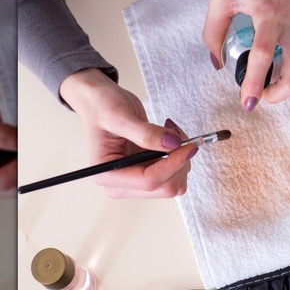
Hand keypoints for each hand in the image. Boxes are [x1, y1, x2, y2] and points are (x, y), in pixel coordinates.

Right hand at [0, 69, 16, 197]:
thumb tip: (19, 146)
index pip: (1, 182)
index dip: (20, 167)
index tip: (28, 148)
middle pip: (10, 188)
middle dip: (23, 167)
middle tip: (30, 145)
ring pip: (16, 183)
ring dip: (25, 164)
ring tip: (21, 141)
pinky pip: (16, 172)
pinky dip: (22, 159)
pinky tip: (19, 143)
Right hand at [59, 68, 196, 198]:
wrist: (101, 101)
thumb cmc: (102, 107)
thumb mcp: (120, 116)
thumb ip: (146, 133)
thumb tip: (173, 145)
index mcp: (108, 175)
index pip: (148, 181)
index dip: (172, 165)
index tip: (188, 147)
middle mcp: (122, 183)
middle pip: (164, 188)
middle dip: (178, 162)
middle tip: (177, 135)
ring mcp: (136, 179)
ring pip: (174, 182)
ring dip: (181, 158)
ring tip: (170, 131)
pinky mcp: (148, 171)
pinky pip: (175, 172)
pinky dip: (179, 155)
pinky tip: (168, 136)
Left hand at [203, 0, 289, 110]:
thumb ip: (213, 31)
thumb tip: (217, 63)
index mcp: (269, 14)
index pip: (263, 59)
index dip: (255, 86)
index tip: (247, 103)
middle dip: (277, 95)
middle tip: (262, 95)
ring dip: (286, 79)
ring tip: (269, 73)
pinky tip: (283, 47)